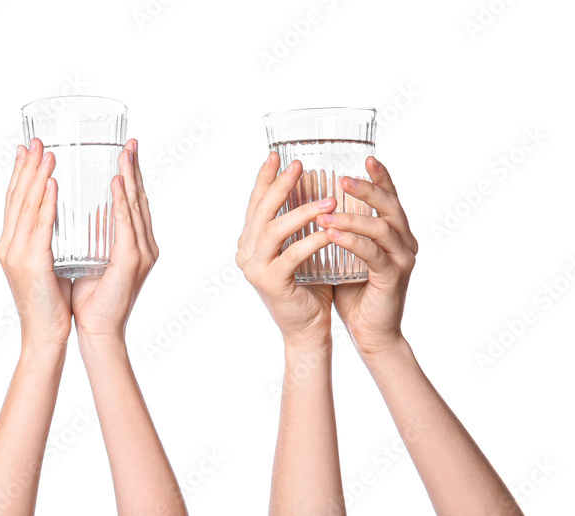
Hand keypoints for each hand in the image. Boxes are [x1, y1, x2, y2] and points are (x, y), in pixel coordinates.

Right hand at [0, 138, 71, 349]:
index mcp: (11, 245)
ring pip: (26, 207)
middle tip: (37, 140)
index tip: (26, 149)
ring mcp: (16, 254)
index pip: (14, 201)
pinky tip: (52, 184)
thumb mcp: (47, 265)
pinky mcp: (31, 264)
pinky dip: (46, 203)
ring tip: (48, 153)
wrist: (46, 335)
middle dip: (27, 166)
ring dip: (37, 177)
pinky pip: (40, 227)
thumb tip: (59, 221)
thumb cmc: (52, 304)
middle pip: (17, 198)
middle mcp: (9, 245)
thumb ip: (48, 242)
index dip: (20, 173)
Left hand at [71, 139, 157, 345]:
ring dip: (130, 177)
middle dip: (134, 168)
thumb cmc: (89, 299)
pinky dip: (122, 202)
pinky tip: (117, 182)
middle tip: (130, 140)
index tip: (125, 149)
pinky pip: (126, 224)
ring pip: (136, 206)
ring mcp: (142, 253)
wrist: (95, 330)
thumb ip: (92, 236)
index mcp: (136, 244)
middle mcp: (144, 245)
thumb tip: (84, 213)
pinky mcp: (132, 261)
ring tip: (124, 152)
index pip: (134, 203)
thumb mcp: (91, 258)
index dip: (131, 175)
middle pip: (140, 199)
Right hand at [236, 153, 338, 345]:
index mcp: (250, 243)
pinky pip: (291, 255)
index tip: (277, 155)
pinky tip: (329, 230)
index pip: (255, 204)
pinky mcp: (271, 283)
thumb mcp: (302, 249)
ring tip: (327, 199)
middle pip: (261, 211)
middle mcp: (245, 253)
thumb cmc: (310, 288)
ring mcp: (254, 269)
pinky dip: (311, 240)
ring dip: (301, 211)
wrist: (307, 330)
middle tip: (298, 165)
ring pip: (274, 230)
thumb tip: (316, 187)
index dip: (265, 179)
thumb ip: (299, 226)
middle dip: (280, 185)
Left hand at [320, 156, 418, 355]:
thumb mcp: (344, 254)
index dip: (380, 177)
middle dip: (366, 189)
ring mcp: (401, 259)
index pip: (389, 197)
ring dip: (351, 217)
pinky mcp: (392, 278)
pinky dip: (352, 242)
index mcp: (394, 232)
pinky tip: (332, 234)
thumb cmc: (354, 292)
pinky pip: (373, 254)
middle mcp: (404, 241)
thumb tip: (311, 204)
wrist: (370, 332)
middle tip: (342, 179)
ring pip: (381, 228)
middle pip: (390, 206)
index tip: (366, 157)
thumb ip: (339, 230)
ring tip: (324, 212)